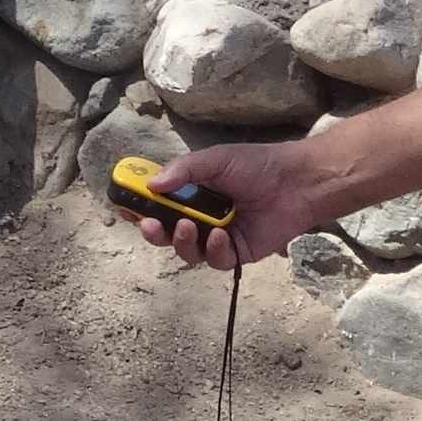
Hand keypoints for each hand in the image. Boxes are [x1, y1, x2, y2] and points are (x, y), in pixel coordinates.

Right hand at [125, 142, 332, 271]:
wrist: (296, 183)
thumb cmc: (257, 165)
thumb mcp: (215, 160)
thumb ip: (183, 171)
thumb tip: (151, 183)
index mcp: (191, 192)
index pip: (157, 203)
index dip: (139, 207)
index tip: (125, 207)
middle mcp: (200, 216)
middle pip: (166, 233)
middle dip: (153, 231)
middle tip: (151, 225)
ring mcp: (216, 237)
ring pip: (186, 251)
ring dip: (182, 241)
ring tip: (190, 227)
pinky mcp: (236, 254)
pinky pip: (215, 260)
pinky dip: (214, 250)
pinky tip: (222, 236)